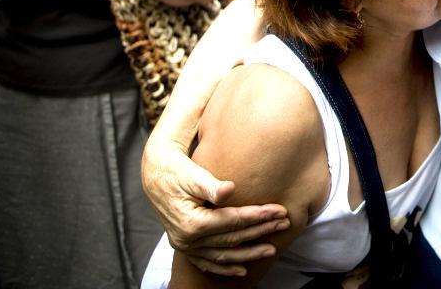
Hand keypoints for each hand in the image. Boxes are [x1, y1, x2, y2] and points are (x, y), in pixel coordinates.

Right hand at [142, 141, 288, 275]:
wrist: (155, 176)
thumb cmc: (176, 171)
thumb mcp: (192, 175)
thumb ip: (210, 186)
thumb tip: (230, 189)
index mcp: (191, 222)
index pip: (232, 221)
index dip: (258, 216)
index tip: (279, 210)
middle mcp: (188, 239)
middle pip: (231, 238)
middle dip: (260, 231)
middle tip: (284, 223)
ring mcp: (186, 246)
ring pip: (223, 255)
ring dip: (248, 254)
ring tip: (271, 249)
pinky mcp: (186, 247)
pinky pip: (208, 262)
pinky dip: (225, 267)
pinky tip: (242, 270)